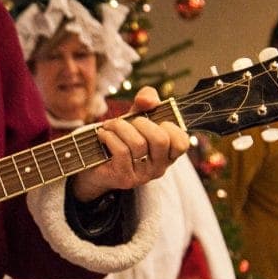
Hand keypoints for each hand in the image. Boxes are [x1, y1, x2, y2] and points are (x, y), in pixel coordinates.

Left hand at [71, 86, 189, 201]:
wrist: (96, 162)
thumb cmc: (122, 136)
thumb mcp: (137, 115)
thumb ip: (147, 100)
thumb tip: (147, 100)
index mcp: (168, 153)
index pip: (182, 142)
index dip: (169, 126)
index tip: (152, 120)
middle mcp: (160, 167)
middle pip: (160, 140)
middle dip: (140, 122)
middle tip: (126, 121)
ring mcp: (143, 175)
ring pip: (138, 144)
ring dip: (120, 127)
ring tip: (109, 125)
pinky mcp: (125, 178)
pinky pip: (121, 151)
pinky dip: (109, 137)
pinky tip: (103, 134)